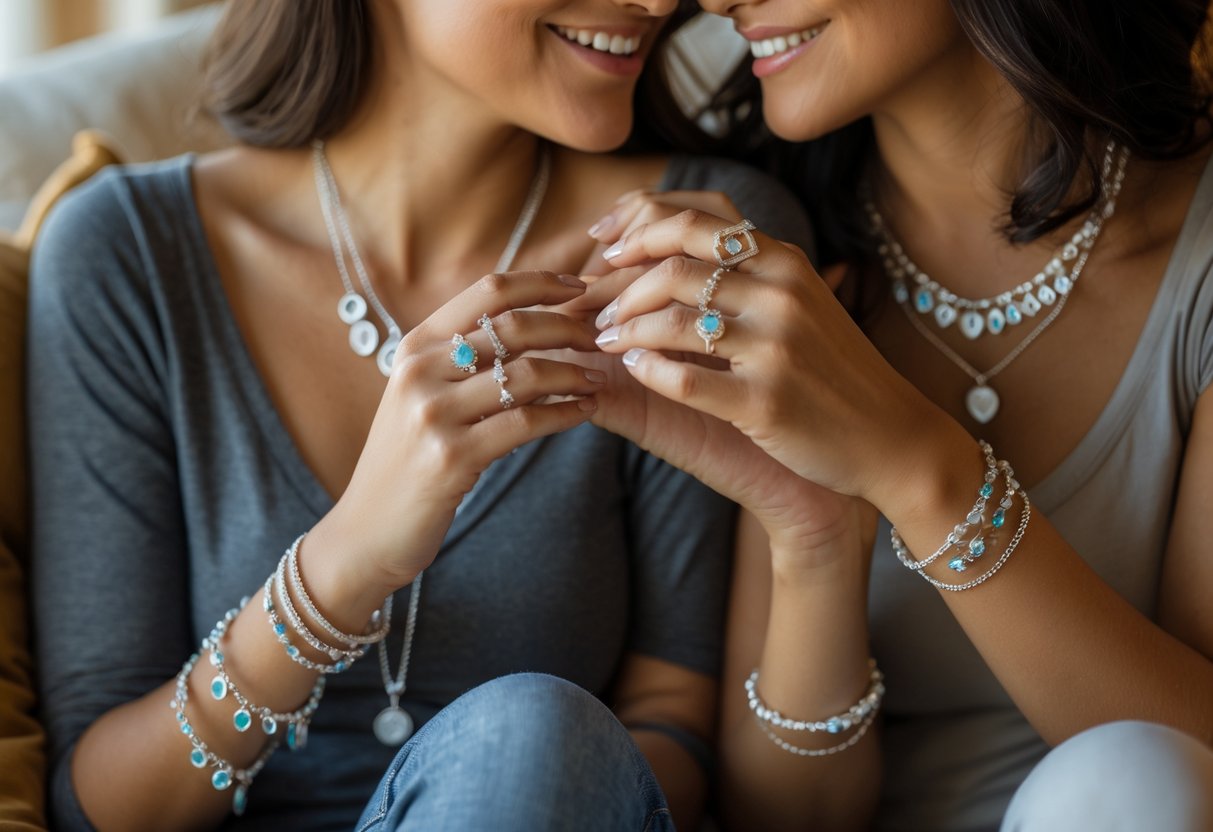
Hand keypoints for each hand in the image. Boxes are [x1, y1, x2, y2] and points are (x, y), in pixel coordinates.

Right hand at [312, 271, 603, 598]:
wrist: (368, 529)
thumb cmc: (408, 458)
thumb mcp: (422, 394)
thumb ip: (460, 356)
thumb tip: (526, 318)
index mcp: (415, 345)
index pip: (488, 290)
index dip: (542, 282)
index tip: (581, 286)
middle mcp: (420, 370)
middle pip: (513, 327)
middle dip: (568, 327)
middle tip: (598, 339)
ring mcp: (433, 414)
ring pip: (525, 375)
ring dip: (573, 373)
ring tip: (596, 378)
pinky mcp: (452, 457)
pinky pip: (525, 423)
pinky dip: (565, 413)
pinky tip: (585, 411)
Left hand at [593, 209, 954, 512]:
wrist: (892, 440)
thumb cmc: (832, 371)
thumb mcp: (797, 303)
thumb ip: (743, 274)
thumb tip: (664, 249)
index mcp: (785, 262)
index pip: (694, 220)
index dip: (636, 229)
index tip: (602, 249)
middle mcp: (782, 294)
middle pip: (673, 265)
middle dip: (618, 285)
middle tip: (594, 308)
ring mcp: (776, 348)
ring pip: (672, 321)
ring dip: (625, 330)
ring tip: (606, 341)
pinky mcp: (767, 402)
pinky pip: (685, 379)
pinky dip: (648, 372)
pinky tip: (635, 371)